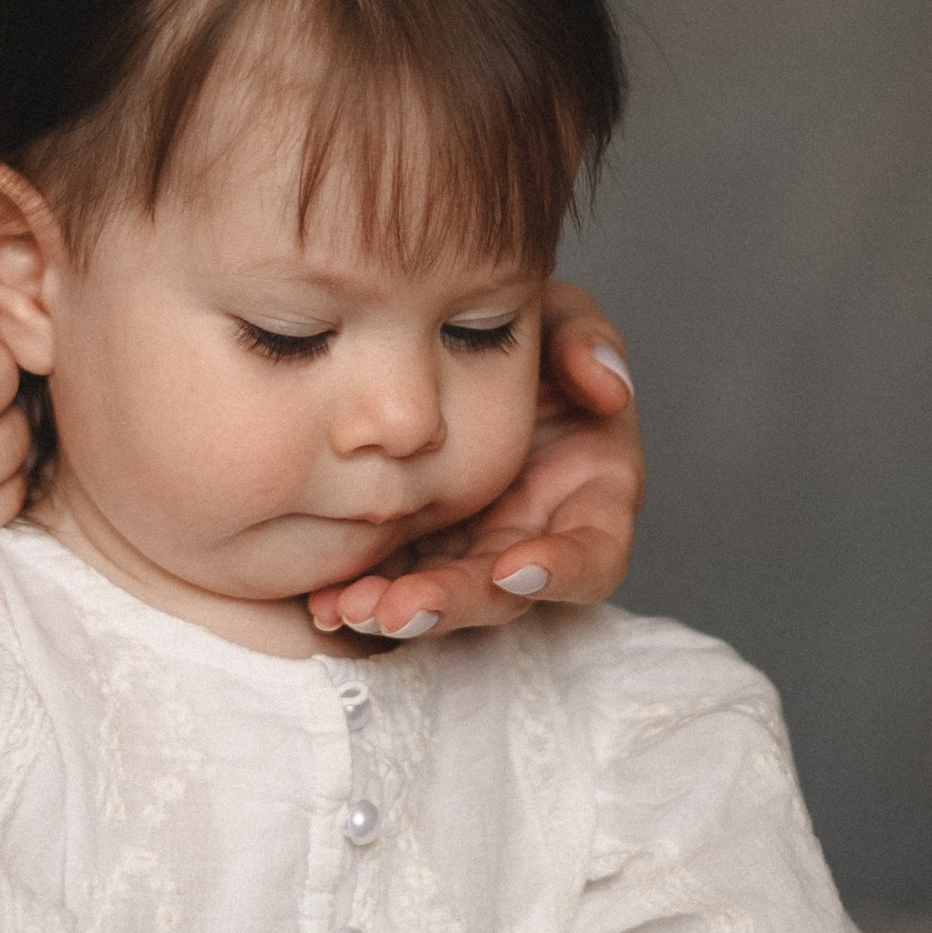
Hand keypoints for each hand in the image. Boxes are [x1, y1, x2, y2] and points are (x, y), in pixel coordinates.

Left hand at [308, 283, 641, 640]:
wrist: (441, 351)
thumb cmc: (525, 340)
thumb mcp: (558, 321)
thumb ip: (584, 339)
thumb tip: (609, 389)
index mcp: (588, 497)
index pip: (596, 555)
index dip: (564, 570)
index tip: (517, 569)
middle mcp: (532, 539)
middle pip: (504, 596)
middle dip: (456, 603)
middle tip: (401, 608)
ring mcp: (471, 554)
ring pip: (442, 604)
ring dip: (399, 611)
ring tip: (346, 607)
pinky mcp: (416, 558)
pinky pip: (390, 590)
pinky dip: (360, 600)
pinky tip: (322, 601)